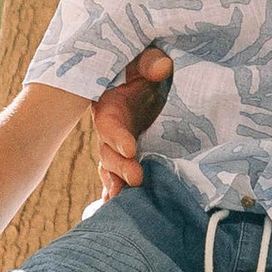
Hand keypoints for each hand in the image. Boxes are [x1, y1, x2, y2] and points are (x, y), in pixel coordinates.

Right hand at [92, 47, 171, 198]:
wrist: (149, 80)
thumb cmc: (146, 67)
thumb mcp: (146, 59)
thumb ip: (150, 62)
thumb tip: (162, 67)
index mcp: (110, 106)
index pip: (110, 124)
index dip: (118, 137)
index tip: (131, 149)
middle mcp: (111, 131)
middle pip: (109, 153)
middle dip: (120, 168)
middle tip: (136, 179)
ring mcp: (119, 148)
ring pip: (113, 170)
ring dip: (118, 186)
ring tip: (122, 202)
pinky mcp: (128, 159)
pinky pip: (120, 179)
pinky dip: (116, 195)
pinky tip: (114, 211)